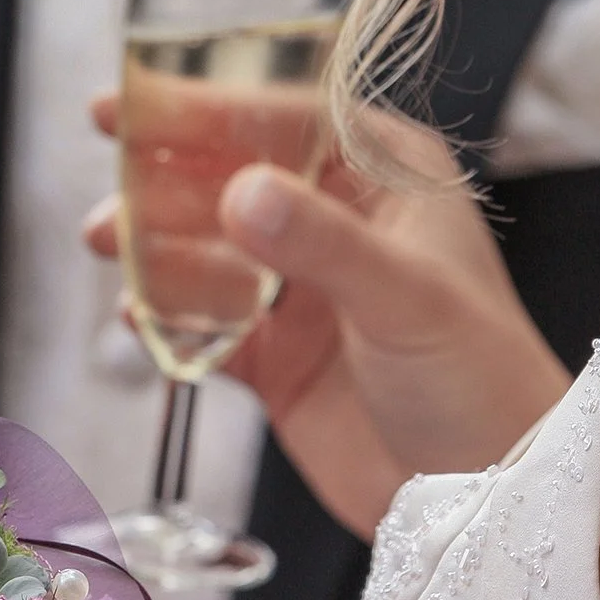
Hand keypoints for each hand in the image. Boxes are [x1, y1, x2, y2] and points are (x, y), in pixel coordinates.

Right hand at [87, 102, 568, 537]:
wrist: (492, 497)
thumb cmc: (481, 378)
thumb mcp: (404, 296)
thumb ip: (321, 242)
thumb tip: (238, 191)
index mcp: (384, 176)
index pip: (281, 120)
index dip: (202, 106)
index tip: (130, 102)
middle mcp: (338, 221)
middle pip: (230, 179)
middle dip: (166, 179)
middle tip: (110, 184)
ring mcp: (302, 291)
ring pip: (208, 249)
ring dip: (157, 244)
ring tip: (107, 241)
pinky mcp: (276, 359)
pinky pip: (206, 324)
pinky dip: (170, 317)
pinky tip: (140, 315)